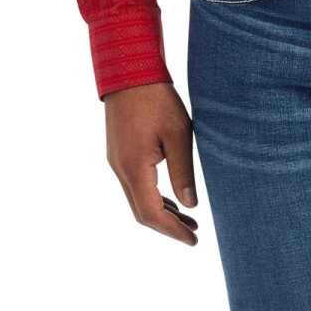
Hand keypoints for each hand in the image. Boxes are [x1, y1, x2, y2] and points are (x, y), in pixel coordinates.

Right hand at [103, 81, 199, 244]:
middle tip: (193, 234)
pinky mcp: (118, 153)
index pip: (152, 214)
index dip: (173, 231)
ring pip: (136, 200)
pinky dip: (152, 196)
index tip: (193, 240)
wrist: (129, 71)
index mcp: (134, 168)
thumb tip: (190, 206)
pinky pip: (134, 185)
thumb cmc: (157, 99)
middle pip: (141, 213)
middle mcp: (120, 169)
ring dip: (160, 212)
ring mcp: (116, 162)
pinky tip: (170, 198)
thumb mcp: (179, 134)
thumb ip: (183, 172)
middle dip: (167, 227)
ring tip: (187, 219)